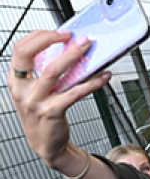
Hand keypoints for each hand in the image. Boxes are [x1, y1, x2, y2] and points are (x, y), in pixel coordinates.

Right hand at [8, 30, 110, 167]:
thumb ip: (45, 74)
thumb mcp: (37, 93)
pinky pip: (74, 93)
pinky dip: (91, 83)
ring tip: (88, 48)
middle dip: (53, 40)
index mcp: (16, 81)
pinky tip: (103, 77)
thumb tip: (70, 50)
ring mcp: (35, 102)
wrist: (48, 146)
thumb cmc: (45, 115)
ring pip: (53, 72)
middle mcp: (22, 90)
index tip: (61, 33)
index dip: (39, 36)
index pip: (21, 49)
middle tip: (76, 37)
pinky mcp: (52, 112)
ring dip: (73, 56)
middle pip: (31, 55)